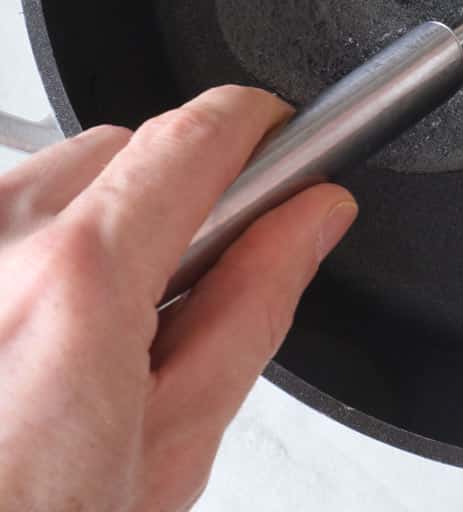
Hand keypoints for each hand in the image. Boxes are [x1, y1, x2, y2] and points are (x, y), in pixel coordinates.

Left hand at [0, 85, 356, 511]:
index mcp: (76, 281)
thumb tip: (311, 219)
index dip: (257, 128)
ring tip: (72, 347)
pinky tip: (14, 351)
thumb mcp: (165, 454)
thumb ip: (253, 306)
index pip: (198, 132)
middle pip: (119, 148)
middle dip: (166, 198)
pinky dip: (18, 262)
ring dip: (82, 232)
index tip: (276, 143)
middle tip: (168, 298)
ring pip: (44, 184)